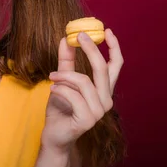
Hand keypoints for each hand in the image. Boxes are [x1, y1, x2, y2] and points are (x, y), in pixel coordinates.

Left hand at [41, 29, 122, 152]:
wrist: (53, 135)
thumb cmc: (60, 108)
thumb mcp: (62, 80)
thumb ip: (65, 62)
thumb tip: (65, 39)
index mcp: (103, 89)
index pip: (115, 66)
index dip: (114, 47)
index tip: (106, 31)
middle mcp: (106, 99)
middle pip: (102, 69)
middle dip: (90, 50)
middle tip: (78, 36)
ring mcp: (99, 111)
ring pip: (84, 81)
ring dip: (64, 75)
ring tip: (52, 77)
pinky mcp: (87, 120)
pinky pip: (74, 96)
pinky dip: (61, 89)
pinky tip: (53, 89)